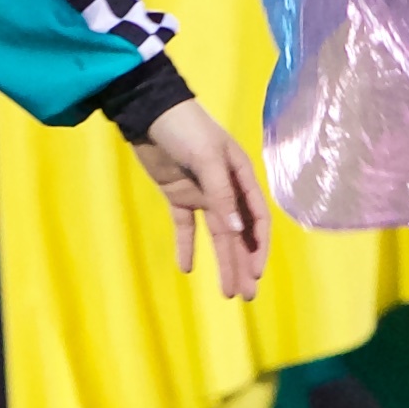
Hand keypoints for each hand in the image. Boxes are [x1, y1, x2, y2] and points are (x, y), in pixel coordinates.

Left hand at [133, 96, 270, 302]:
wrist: (150, 112)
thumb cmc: (187, 129)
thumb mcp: (208, 158)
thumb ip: (221, 195)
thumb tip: (235, 233)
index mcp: (241, 178)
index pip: (256, 220)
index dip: (258, 247)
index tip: (255, 273)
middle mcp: (226, 190)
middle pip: (238, 235)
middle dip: (243, 265)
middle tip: (246, 295)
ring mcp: (202, 194)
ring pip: (217, 236)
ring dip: (222, 262)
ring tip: (227, 292)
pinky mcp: (178, 196)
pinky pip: (186, 227)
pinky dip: (186, 246)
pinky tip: (186, 269)